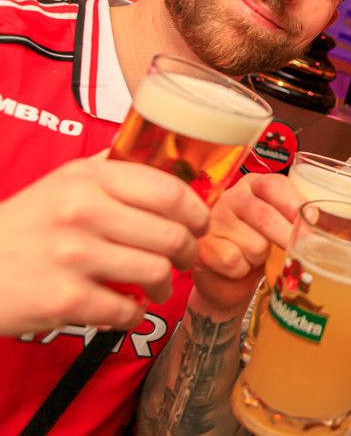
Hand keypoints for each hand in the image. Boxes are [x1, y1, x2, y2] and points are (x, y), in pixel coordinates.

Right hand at [0, 154, 208, 335]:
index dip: (198, 211)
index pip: (170, 190)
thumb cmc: (26, 226)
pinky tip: (127, 307)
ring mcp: (74, 257)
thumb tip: (173, 161)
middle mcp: (83, 212)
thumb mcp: (64, 182)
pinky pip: (127, 310)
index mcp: (88, 179)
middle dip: (189, 252)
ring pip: (157, 273)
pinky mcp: (64, 299)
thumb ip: (114, 171)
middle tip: (184, 258)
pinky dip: (134, 314)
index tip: (200, 223)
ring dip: (165, 285)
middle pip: (173, 235)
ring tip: (157, 286)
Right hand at [190, 173, 303, 315]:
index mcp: (253, 184)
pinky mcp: (202, 247)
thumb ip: (295, 216)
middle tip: (303, 249)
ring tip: (254, 257)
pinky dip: (242, 270)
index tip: (313, 219)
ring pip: (253, 244)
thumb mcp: (278, 224)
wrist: (226, 278)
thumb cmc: (258, 245)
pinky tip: (237, 266)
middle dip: (288, 236)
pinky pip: (234, 261)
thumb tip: (318, 220)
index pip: (274, 185)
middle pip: (265, 216)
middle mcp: (230, 197)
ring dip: (261, 258)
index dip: (295, 203)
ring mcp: (212, 221)